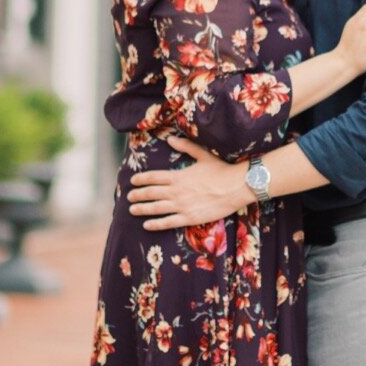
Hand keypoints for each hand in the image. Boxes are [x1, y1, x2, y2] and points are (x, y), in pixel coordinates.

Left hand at [129, 137, 252, 229]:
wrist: (237, 186)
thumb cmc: (222, 169)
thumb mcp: (203, 155)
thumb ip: (186, 147)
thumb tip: (170, 139)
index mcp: (179, 176)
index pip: (153, 177)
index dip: (141, 179)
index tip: (132, 181)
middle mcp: (177, 191)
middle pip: (151, 193)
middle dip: (138, 195)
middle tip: (128, 196)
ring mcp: (182, 206)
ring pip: (156, 208)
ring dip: (142, 209)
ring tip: (132, 210)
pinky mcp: (189, 218)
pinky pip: (168, 222)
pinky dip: (155, 224)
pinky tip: (146, 225)